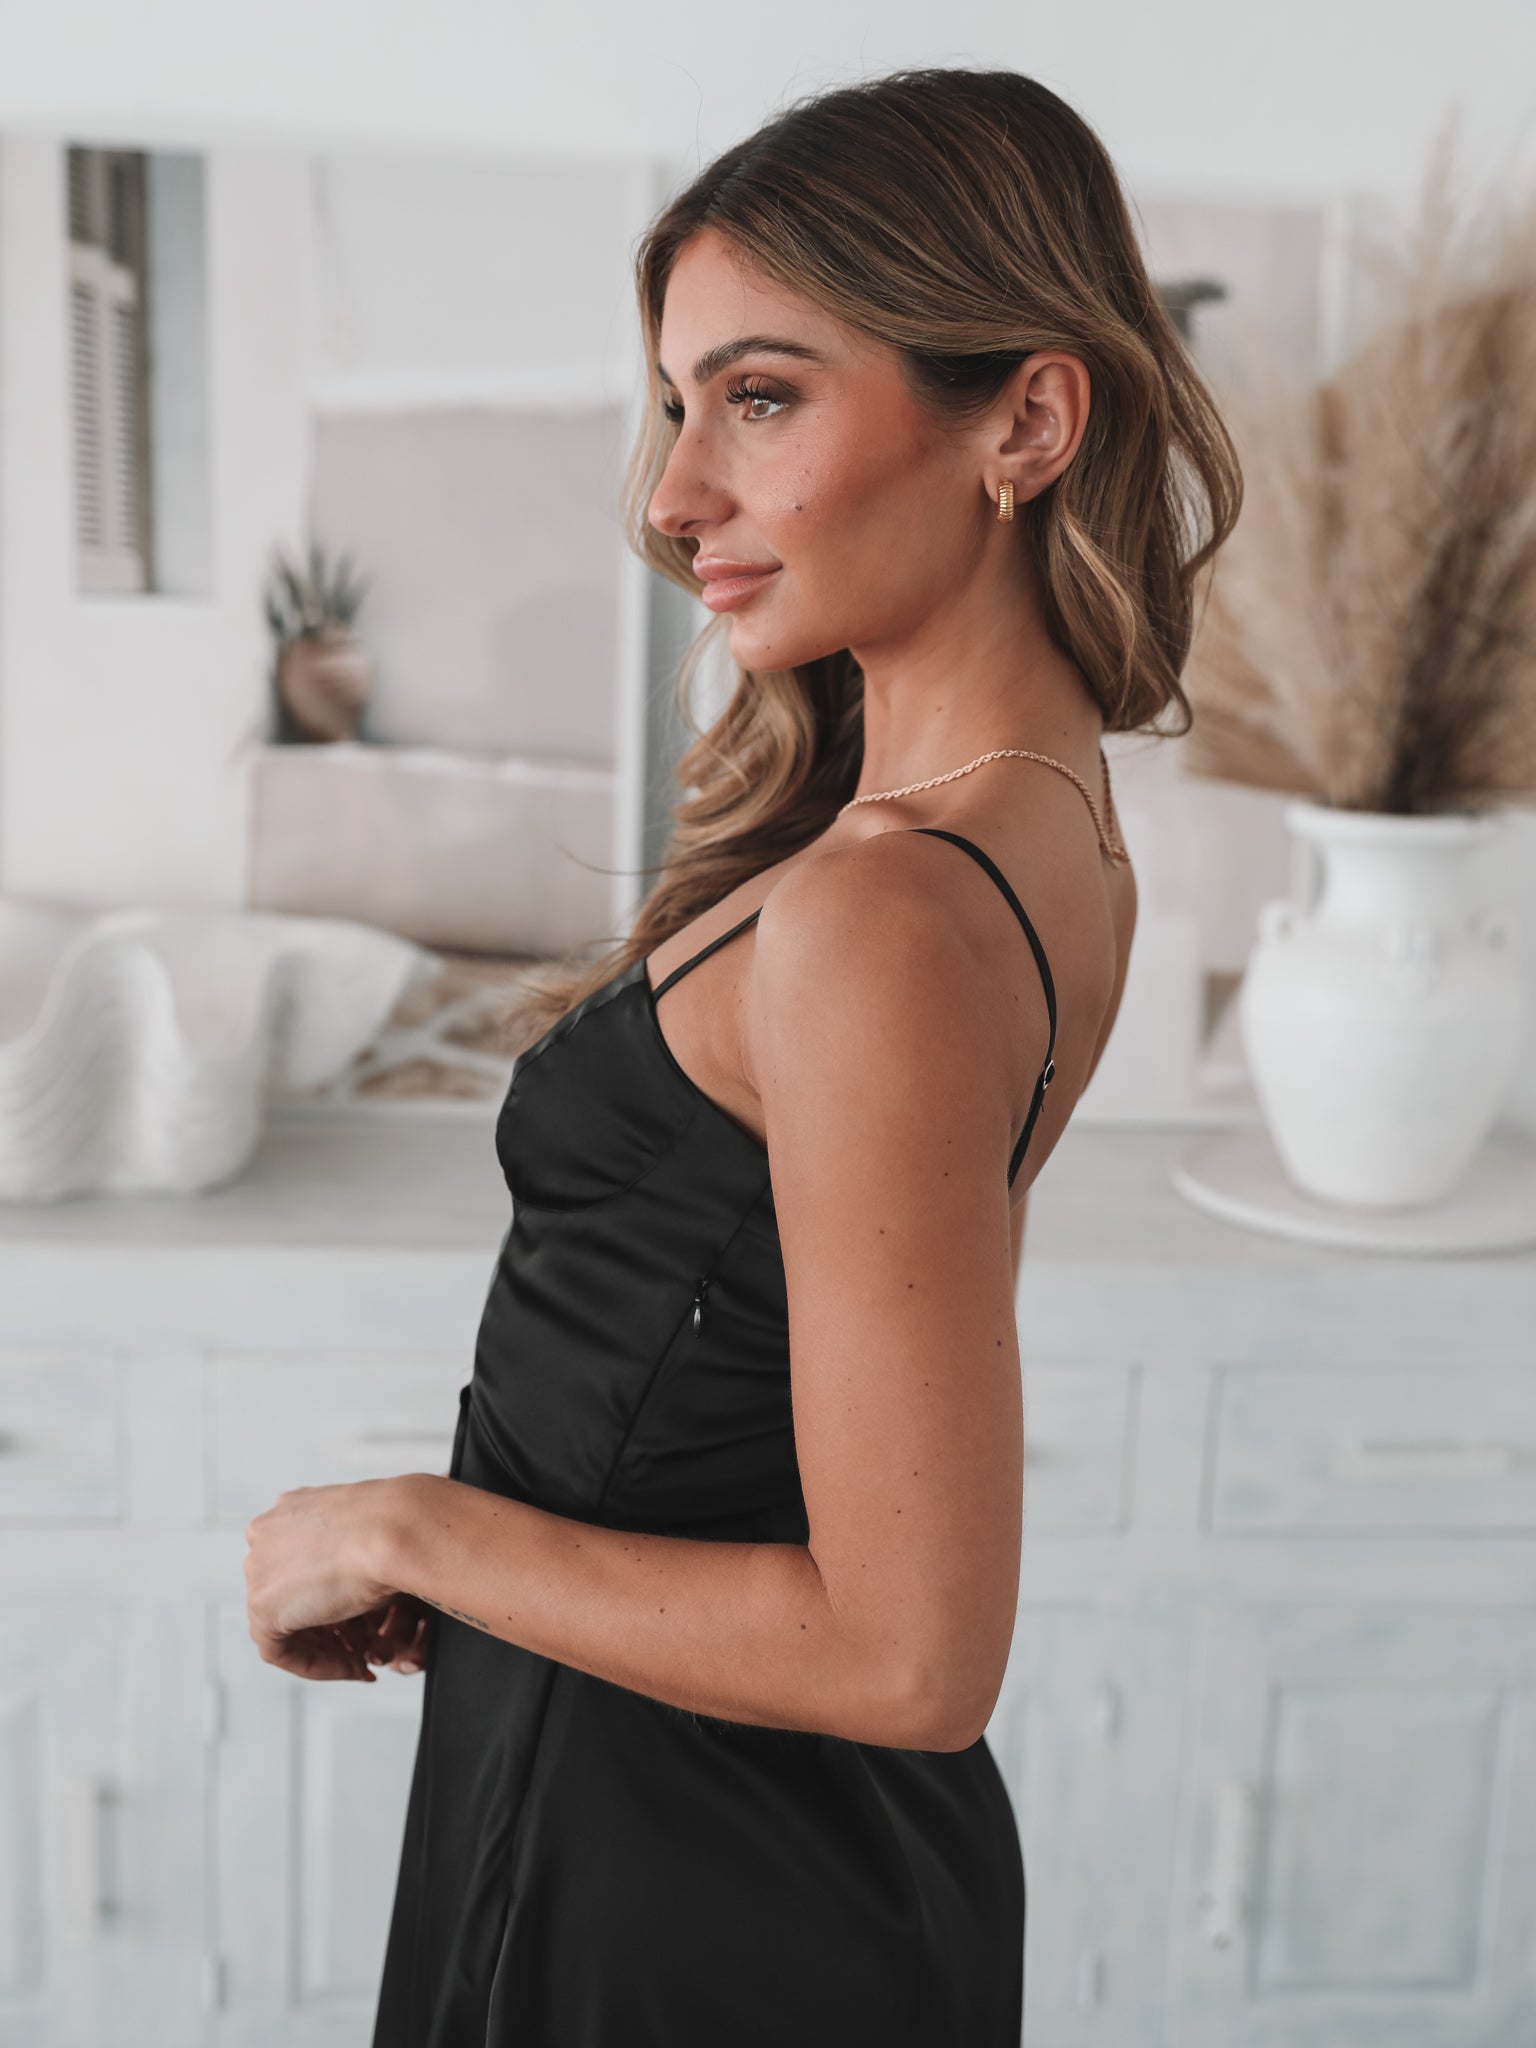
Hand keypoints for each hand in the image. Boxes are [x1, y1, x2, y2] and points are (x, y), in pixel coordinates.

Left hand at [244, 1476, 413, 1680]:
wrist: (396, 1528)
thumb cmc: (395, 1524)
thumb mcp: (369, 1532)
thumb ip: (350, 1551)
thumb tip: (357, 1582)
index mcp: (290, 1510)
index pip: (301, 1567)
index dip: (332, 1600)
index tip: (361, 1618)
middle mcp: (267, 1536)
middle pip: (291, 1596)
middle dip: (329, 1628)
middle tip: (363, 1646)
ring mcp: (259, 1570)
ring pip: (285, 1625)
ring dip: (328, 1650)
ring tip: (365, 1661)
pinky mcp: (263, 1607)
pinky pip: (281, 1651)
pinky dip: (319, 1665)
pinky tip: (354, 1666)